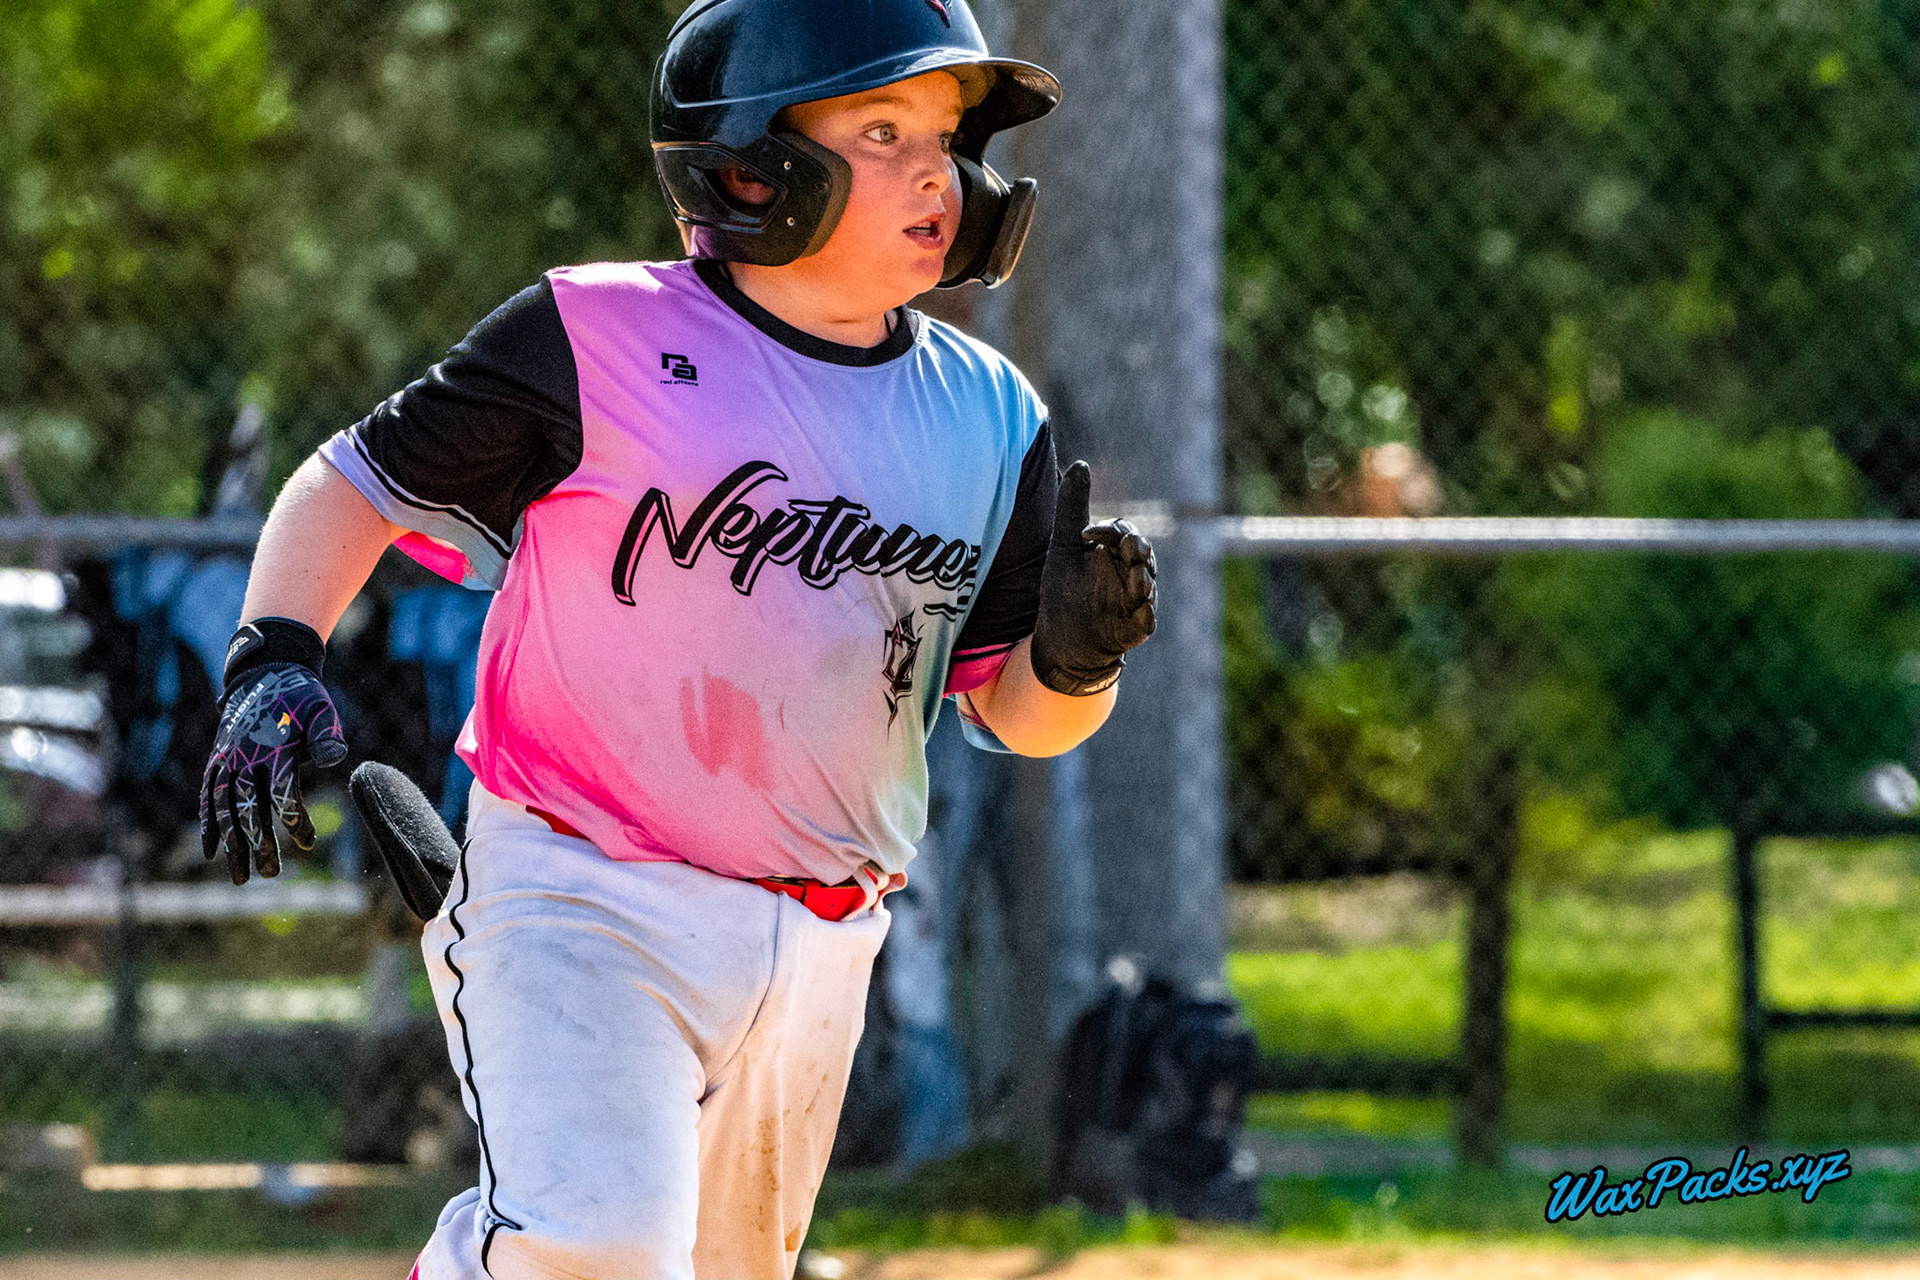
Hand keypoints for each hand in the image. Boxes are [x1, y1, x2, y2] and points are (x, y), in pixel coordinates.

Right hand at [200, 620, 346, 883]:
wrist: (265, 671)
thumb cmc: (301, 697)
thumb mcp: (322, 710)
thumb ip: (327, 736)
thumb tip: (334, 761)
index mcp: (275, 746)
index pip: (282, 791)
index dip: (294, 819)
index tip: (308, 842)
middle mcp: (246, 755)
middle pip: (248, 807)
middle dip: (258, 842)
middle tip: (269, 874)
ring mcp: (228, 758)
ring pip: (225, 807)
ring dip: (231, 843)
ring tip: (240, 876)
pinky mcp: (218, 759)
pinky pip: (209, 795)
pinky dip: (208, 823)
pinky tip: (211, 853)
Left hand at [1028, 460, 1157, 695]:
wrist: (1061, 638)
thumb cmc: (1067, 590)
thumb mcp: (1065, 546)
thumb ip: (1073, 507)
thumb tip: (1081, 463)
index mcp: (1116, 552)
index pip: (1124, 533)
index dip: (1111, 530)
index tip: (1085, 533)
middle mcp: (1131, 574)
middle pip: (1143, 555)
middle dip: (1137, 550)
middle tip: (1129, 546)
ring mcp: (1134, 602)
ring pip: (1146, 586)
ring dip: (1143, 580)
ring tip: (1137, 576)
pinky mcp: (1132, 629)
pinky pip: (1145, 621)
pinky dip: (1145, 615)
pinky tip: (1142, 610)